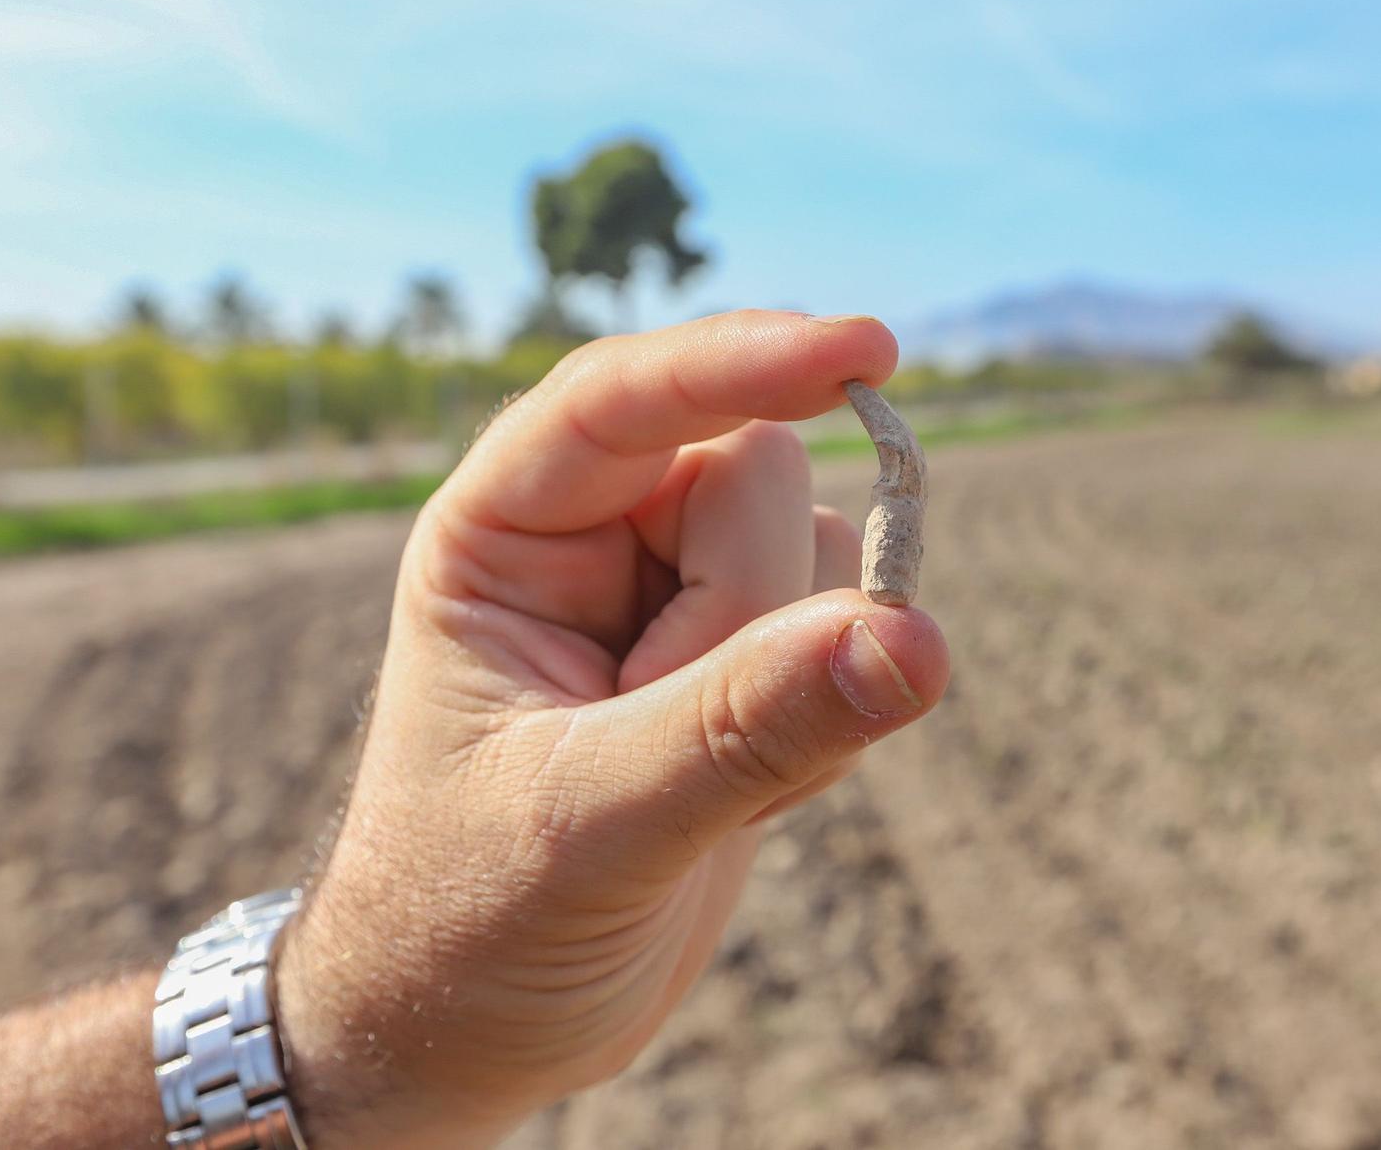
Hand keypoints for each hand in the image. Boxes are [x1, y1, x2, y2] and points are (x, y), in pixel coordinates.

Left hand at [275, 310, 949, 1147]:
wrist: (475, 1027)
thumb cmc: (468, 921)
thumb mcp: (588, 824)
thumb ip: (744, 729)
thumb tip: (913, 639)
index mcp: (501, 533)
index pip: (624, 399)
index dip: (743, 363)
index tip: (868, 353)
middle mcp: (593, 540)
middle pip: (755, 472)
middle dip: (747, 610)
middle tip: (668, 737)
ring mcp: (678, 599)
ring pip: (824, 553)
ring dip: (791, 677)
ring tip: (685, 786)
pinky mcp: (746, 664)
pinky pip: (854, 638)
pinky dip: (822, 729)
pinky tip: (727, 805)